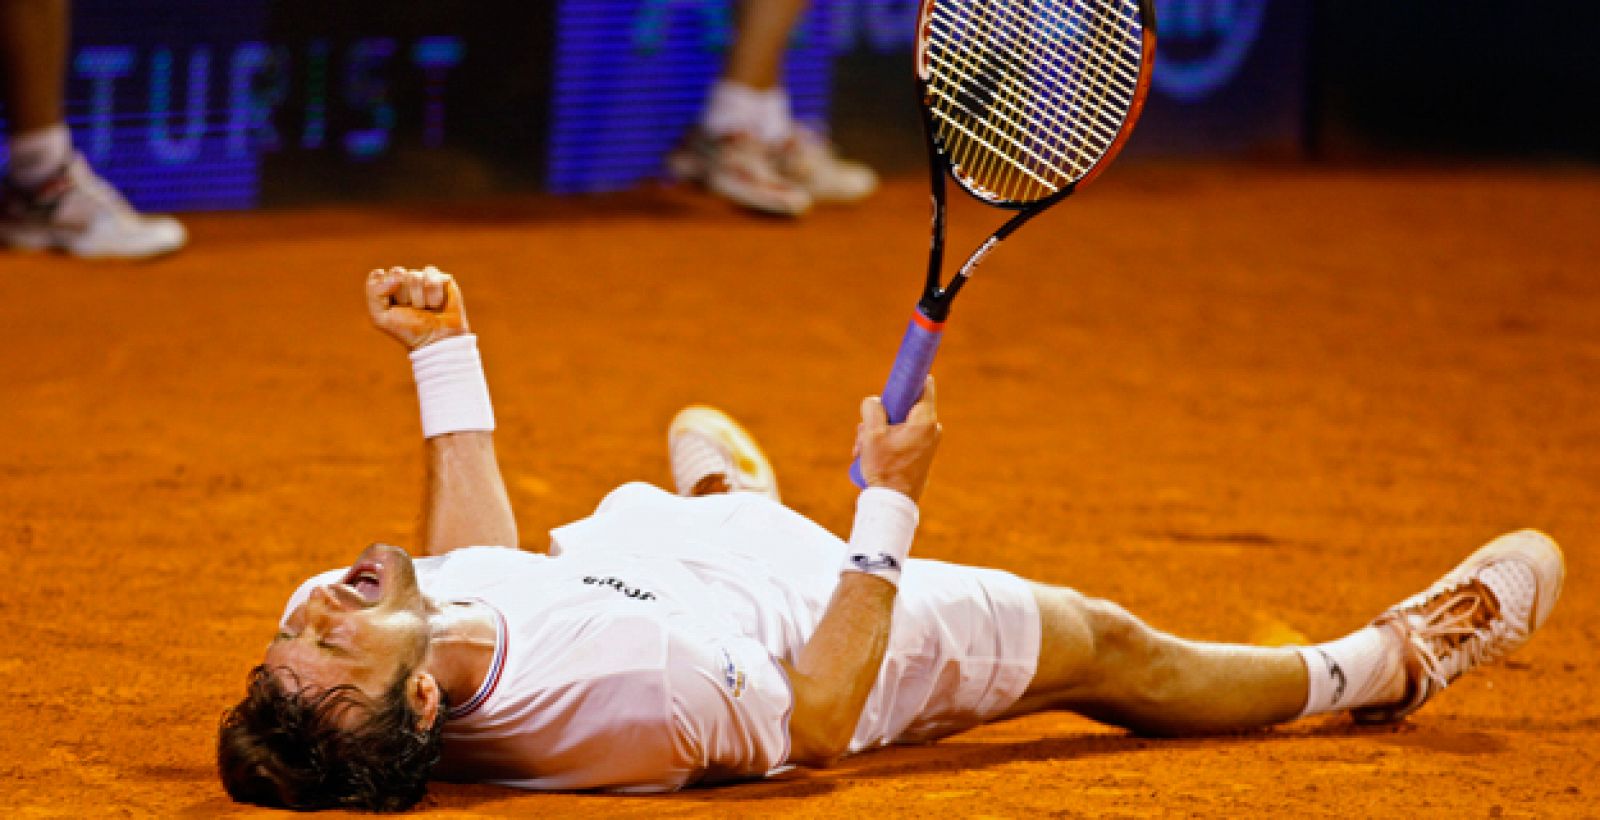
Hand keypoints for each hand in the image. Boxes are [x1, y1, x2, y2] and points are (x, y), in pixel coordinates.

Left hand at [365, 266, 469, 349]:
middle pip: (398, 273)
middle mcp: (405, 279)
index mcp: (387, 287)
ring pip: (415, 276)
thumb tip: (397, 273)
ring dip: (420, 299)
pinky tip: (437, 304)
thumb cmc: (408, 330)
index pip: (379, 275)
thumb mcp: (380, 317)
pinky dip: (434, 293)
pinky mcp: (442, 279)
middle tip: (411, 310)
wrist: (436, 341)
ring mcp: (424, 278)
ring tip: (426, 309)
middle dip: (404, 296)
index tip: (392, 308)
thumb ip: (374, 292)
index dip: (385, 292)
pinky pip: (432, 275)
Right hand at [852, 376, 941, 501]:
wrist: (893, 504)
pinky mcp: (921, 453)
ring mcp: (927, 442)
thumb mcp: (871, 434)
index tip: (893, 381)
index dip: (908, 378)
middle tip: (864, 432)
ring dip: (877, 432)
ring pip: (898, 423)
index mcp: (924, 420)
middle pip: (904, 406)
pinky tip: (869, 457)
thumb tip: (875, 402)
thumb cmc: (884, 469)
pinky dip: (885, 442)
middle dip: (880, 415)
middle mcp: (931, 429)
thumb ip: (872, 409)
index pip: (924, 384)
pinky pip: (901, 437)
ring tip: (862, 450)